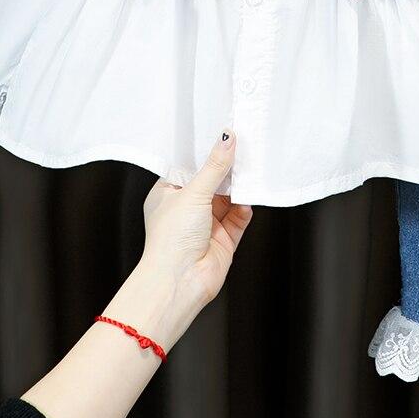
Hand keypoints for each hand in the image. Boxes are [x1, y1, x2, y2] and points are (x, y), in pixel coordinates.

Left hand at [142, 128, 252, 310]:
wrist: (180, 282)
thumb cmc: (170, 240)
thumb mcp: (193, 193)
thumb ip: (214, 166)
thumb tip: (227, 139)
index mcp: (168, 194)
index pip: (190, 166)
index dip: (206, 153)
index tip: (223, 135)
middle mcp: (186, 208)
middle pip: (212, 181)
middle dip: (227, 170)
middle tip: (243, 149)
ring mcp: (206, 224)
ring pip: (228, 198)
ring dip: (239, 188)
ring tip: (250, 172)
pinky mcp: (223, 239)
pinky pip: (239, 217)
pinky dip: (245, 208)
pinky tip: (248, 199)